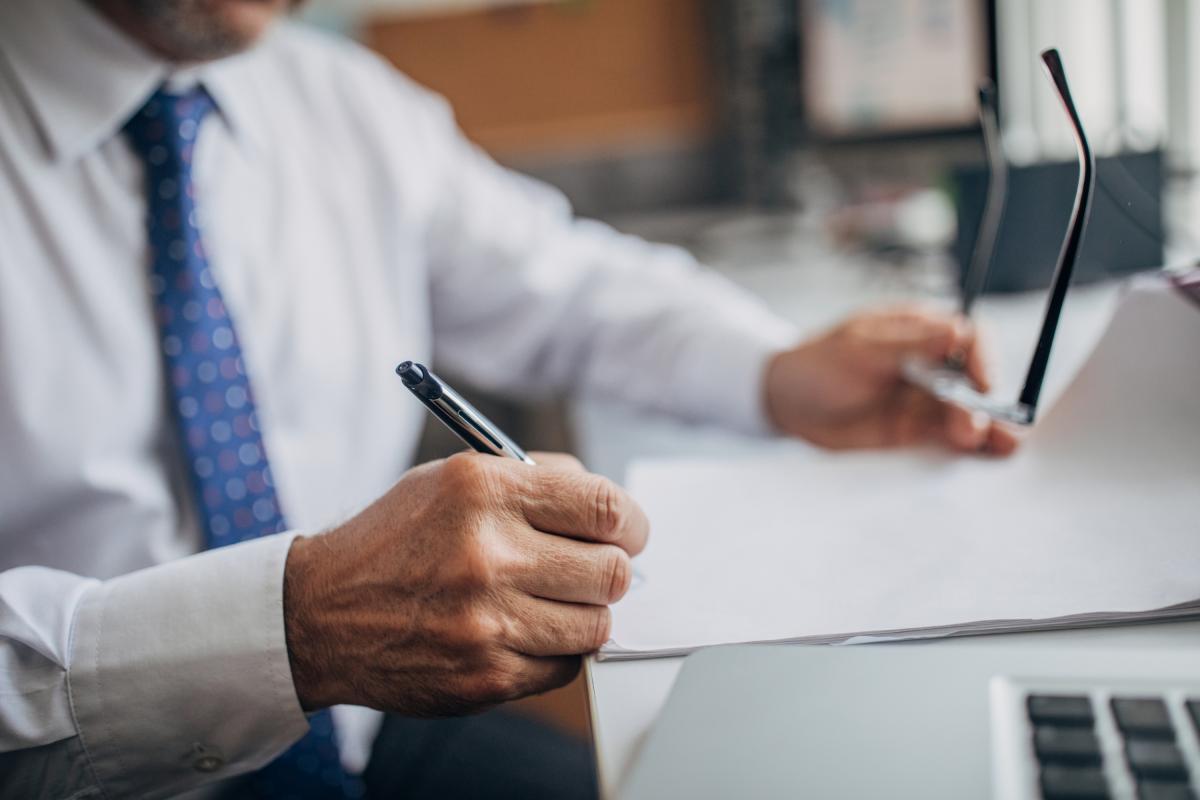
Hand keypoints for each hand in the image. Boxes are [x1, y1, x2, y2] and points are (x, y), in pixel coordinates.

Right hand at [283, 451, 647, 715]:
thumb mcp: (452, 479)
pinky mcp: (485, 676)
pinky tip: (521, 631)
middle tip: (591, 570)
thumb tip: (610, 510)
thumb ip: (534, 482)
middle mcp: (486, 553)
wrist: (321, 613)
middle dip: (610, 570)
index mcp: (483, 490)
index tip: (628, 532)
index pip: (603, 506)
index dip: (630, 523)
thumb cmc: (394, 540)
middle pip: (610, 571)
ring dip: (584, 614)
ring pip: (596, 624)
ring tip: (551, 601)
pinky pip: (564, 667)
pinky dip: (554, 651)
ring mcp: (486, 621)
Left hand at [764, 306, 1018, 453]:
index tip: (983, 381)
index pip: (969, 339)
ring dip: (985, 428)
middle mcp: (931, 364)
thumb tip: (957, 331)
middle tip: (974, 425)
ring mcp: (925, 399)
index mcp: (921, 331)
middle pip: (974, 381)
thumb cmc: (818, 364)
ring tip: (1000, 445)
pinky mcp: (915, 430)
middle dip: (982, 402)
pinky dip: (969, 446)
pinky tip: (986, 453)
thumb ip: (909, 345)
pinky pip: (949, 437)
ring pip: (967, 412)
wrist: (785, 403)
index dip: (983, 359)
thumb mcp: (860, 349)